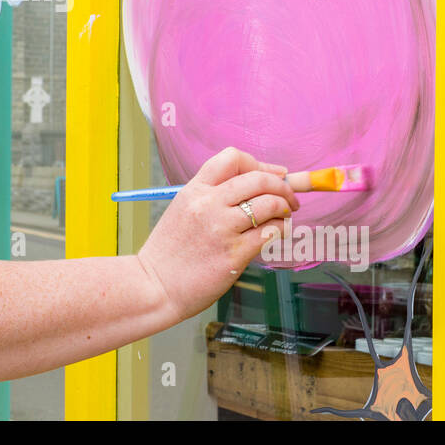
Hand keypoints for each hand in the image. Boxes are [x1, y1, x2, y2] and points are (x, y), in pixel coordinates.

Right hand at [135, 146, 298, 323]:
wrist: (154, 286)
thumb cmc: (170, 252)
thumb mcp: (183, 210)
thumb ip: (212, 196)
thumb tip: (253, 187)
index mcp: (194, 190)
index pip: (233, 158)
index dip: (261, 164)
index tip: (275, 174)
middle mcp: (208, 204)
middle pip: (258, 179)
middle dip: (282, 187)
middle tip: (290, 199)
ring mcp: (221, 229)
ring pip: (269, 204)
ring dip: (284, 209)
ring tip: (284, 217)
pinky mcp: (233, 254)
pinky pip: (270, 233)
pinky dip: (281, 230)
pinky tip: (277, 234)